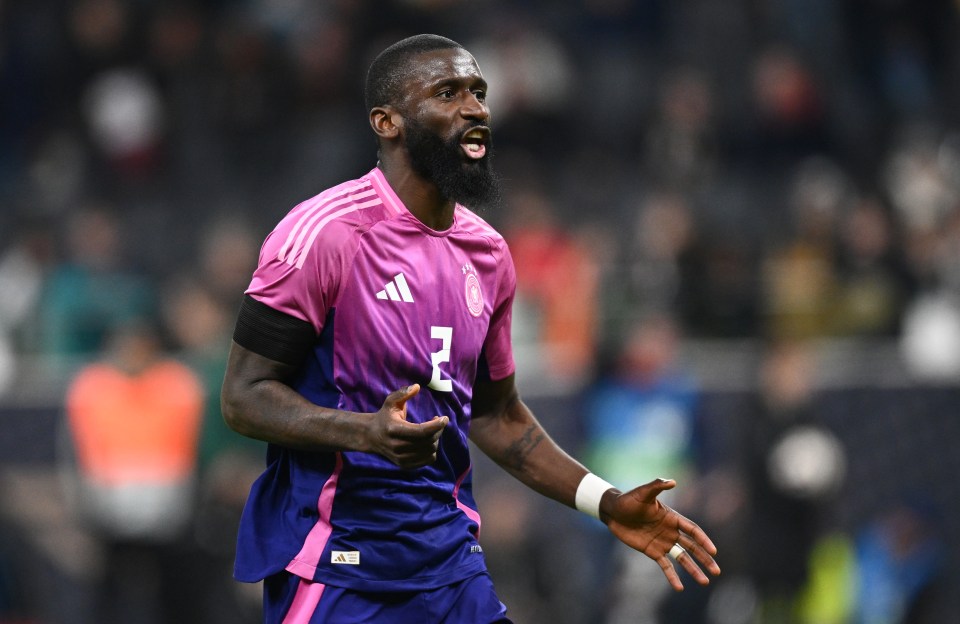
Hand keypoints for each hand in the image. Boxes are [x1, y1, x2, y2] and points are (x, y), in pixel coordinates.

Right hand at [369, 384, 447, 468]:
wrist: (371, 436)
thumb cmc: (384, 416)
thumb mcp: (390, 401)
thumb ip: (402, 393)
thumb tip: (417, 387)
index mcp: (394, 430)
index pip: (421, 431)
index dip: (436, 425)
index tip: (445, 418)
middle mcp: (397, 446)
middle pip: (428, 441)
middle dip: (438, 430)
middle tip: (438, 421)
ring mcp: (401, 458)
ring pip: (430, 451)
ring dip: (436, 439)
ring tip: (433, 430)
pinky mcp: (405, 465)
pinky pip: (428, 460)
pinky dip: (433, 450)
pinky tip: (428, 441)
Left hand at [603, 478, 719, 590]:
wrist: (614, 511)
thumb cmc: (629, 500)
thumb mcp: (643, 492)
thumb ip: (657, 486)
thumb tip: (673, 481)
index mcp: (672, 518)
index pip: (692, 530)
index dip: (703, 540)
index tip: (713, 551)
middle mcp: (671, 531)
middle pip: (692, 547)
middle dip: (705, 558)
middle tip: (717, 571)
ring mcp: (663, 542)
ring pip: (682, 558)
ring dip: (694, 569)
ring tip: (704, 581)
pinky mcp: (653, 551)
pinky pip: (666, 566)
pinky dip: (672, 577)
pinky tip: (679, 588)